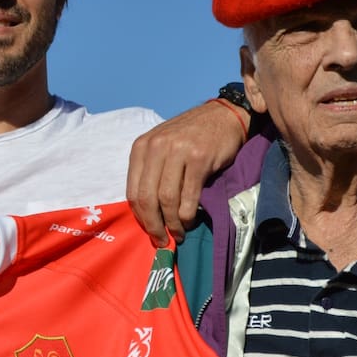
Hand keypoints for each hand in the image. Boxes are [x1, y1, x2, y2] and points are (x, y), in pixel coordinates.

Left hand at [126, 99, 248, 244]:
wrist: (222, 116)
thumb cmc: (190, 136)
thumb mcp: (161, 146)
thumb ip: (150, 172)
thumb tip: (147, 213)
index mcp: (141, 147)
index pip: (133, 190)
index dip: (140, 217)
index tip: (149, 231)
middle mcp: (156, 147)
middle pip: (147, 197)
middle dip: (153, 225)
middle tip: (161, 240)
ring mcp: (178, 152)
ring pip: (167, 199)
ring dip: (172, 223)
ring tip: (178, 233)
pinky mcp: (199, 159)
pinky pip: (189, 196)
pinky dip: (187, 214)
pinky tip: (189, 221)